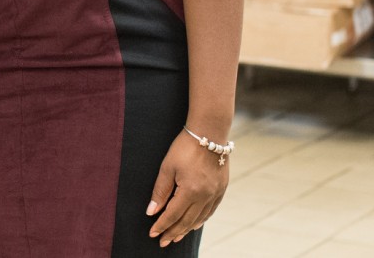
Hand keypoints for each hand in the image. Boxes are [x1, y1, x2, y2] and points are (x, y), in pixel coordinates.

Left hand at [146, 129, 229, 245]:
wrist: (210, 132)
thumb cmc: (185, 147)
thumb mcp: (168, 167)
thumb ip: (160, 191)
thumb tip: (151, 211)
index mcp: (190, 191)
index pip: (173, 215)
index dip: (161, 225)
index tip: (152, 234)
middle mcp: (205, 196)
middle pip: (186, 221)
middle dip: (173, 232)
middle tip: (163, 241)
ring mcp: (215, 193)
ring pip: (200, 218)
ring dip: (186, 229)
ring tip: (176, 236)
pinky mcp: (222, 188)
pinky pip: (211, 210)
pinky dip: (202, 219)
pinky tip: (195, 224)